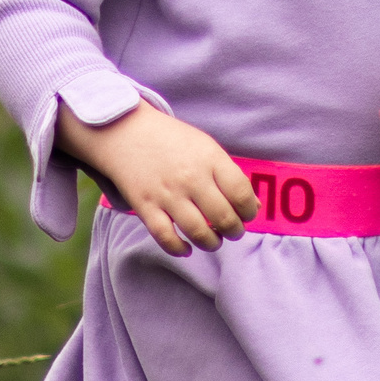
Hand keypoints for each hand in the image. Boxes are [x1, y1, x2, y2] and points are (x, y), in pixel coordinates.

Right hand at [59, 100, 257, 256]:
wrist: (125, 131)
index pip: (241, 193)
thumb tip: (253, 207)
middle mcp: (191, 177)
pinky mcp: (145, 206)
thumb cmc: (171, 140)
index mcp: (210, 159)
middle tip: (233, 231)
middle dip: (234, 231)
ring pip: (198, 232)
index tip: (247, 215)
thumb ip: (229, 175)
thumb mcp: (205, 147)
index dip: (249, 211)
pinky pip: (166, 238)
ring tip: (214, 241)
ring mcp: (167, 193)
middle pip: (223, 217)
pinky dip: (179, 249)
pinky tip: (187, 248)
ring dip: (212, 243)